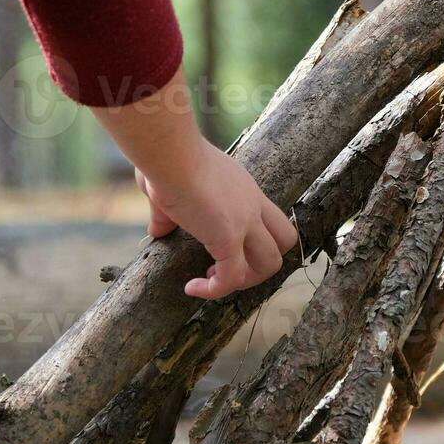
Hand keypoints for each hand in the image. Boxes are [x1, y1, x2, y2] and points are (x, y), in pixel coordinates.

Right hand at [136, 136, 298, 298]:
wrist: (169, 153)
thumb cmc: (167, 158)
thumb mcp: (172, 185)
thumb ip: (169, 211)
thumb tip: (158, 229)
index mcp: (244, 189)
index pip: (271, 219)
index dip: (255, 240)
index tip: (223, 245)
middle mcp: (252, 205)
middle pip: (285, 242)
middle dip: (260, 263)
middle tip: (226, 266)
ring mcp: (245, 222)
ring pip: (270, 264)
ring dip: (243, 280)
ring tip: (211, 279)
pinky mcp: (229, 238)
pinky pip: (231, 278)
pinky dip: (213, 290)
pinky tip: (191, 287)